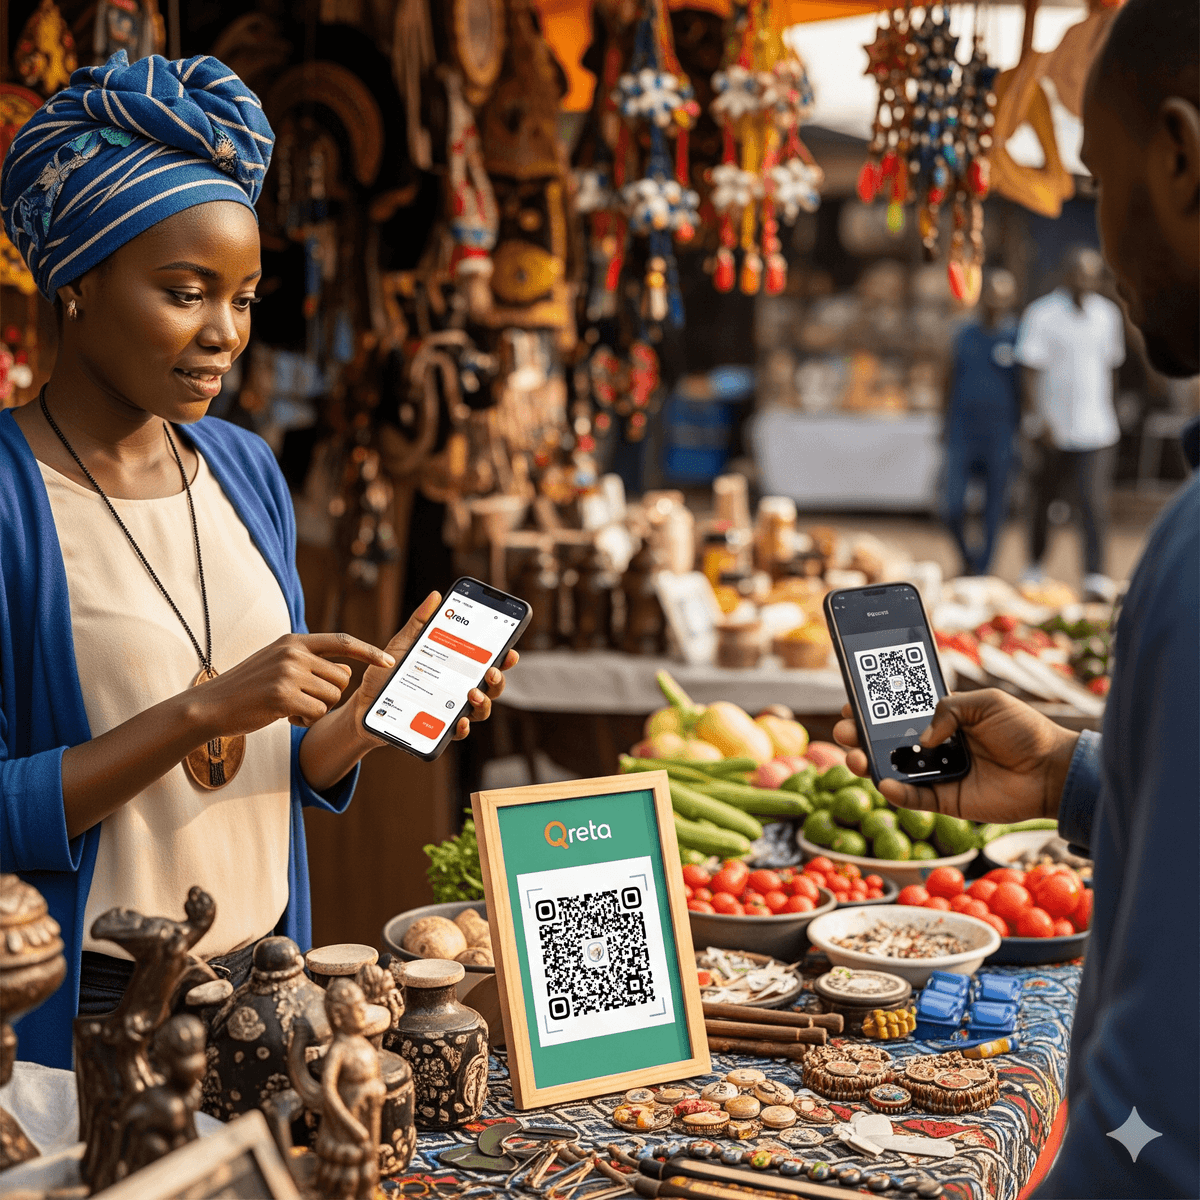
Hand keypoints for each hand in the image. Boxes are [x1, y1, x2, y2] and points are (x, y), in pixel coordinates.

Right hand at [193, 633, 394, 737]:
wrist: (212, 705)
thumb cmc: (250, 687)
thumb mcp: (279, 662)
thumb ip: (311, 662)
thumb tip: (347, 673)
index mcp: (294, 641)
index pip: (342, 641)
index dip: (369, 652)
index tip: (389, 661)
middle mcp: (294, 653)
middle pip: (341, 679)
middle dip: (328, 694)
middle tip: (300, 698)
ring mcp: (288, 674)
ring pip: (331, 698)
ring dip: (314, 709)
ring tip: (287, 706)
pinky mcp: (283, 697)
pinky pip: (316, 714)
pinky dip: (304, 720)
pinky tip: (283, 716)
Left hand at [349, 591, 518, 744]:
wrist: (363, 704)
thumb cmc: (385, 673)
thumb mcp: (402, 645)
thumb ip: (419, 623)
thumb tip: (435, 596)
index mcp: (454, 668)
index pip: (485, 662)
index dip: (503, 659)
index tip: (510, 651)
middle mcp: (458, 689)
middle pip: (491, 687)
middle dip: (498, 679)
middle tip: (491, 671)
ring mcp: (450, 710)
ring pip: (480, 710)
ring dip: (484, 703)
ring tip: (473, 693)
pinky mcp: (437, 729)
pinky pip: (457, 733)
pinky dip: (462, 728)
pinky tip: (459, 721)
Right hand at [832, 688, 1078, 824]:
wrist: (1052, 770)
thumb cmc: (1024, 731)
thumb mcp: (985, 702)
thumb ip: (948, 709)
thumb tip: (924, 737)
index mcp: (942, 720)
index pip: (898, 713)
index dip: (874, 708)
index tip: (852, 702)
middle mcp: (935, 746)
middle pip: (886, 741)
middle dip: (859, 735)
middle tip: (843, 730)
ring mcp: (937, 774)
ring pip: (892, 770)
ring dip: (867, 763)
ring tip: (854, 756)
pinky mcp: (945, 800)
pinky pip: (913, 798)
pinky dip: (895, 792)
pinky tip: (883, 782)